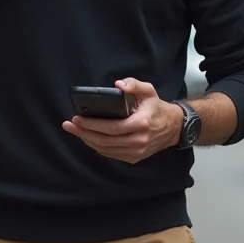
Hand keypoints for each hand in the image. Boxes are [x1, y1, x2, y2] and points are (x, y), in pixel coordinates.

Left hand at [62, 77, 182, 163]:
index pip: (111, 127)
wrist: (173, 127)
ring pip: (105, 150)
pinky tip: (88, 138)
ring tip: (75, 131)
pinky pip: (111, 154)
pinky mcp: (134, 158)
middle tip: (69, 125)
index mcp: (141, 124)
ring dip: (87, 141)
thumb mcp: (148, 90)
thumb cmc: (157, 108)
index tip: (77, 118)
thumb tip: (118, 85)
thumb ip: (133, 85)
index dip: (92, 124)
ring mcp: (136, 152)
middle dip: (83, 133)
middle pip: (104, 141)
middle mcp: (138, 141)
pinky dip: (97, 147)